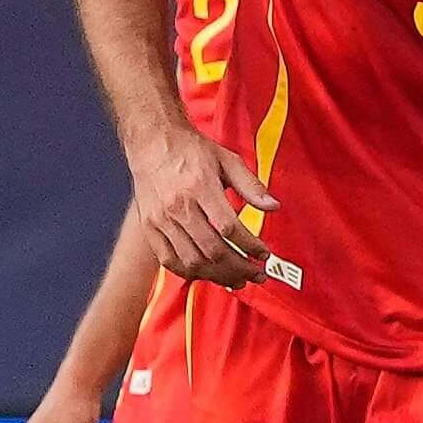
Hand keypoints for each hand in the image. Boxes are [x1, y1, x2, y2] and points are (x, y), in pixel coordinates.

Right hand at [128, 121, 274, 288]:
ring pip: (191, 261)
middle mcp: (178, 207)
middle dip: (239, 268)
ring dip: (218, 276)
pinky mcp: (149, 228)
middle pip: (211, 250)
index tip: (264, 254)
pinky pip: (169, 261)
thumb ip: (251, 185)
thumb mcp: (228, 160)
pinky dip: (190, 273)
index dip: (249, 246)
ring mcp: (160, 220)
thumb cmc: (192, 150)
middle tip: (257, 274)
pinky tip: (209, 275)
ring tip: (238, 280)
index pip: (229, 228)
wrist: (152, 142)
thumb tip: (273, 207)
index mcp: (200, 187)